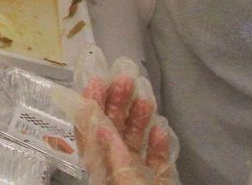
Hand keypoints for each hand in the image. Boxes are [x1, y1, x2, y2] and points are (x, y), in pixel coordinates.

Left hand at [69, 49, 180, 184]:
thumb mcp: (125, 179)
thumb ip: (114, 153)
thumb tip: (99, 124)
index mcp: (101, 167)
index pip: (89, 132)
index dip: (90, 105)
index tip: (95, 80)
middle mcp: (116, 167)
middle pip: (114, 130)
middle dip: (118, 103)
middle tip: (125, 77)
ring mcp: (138, 173)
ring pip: (135, 141)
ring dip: (139, 117)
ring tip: (145, 95)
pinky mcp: (159, 180)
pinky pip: (157, 159)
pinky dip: (159, 143)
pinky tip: (161, 128)